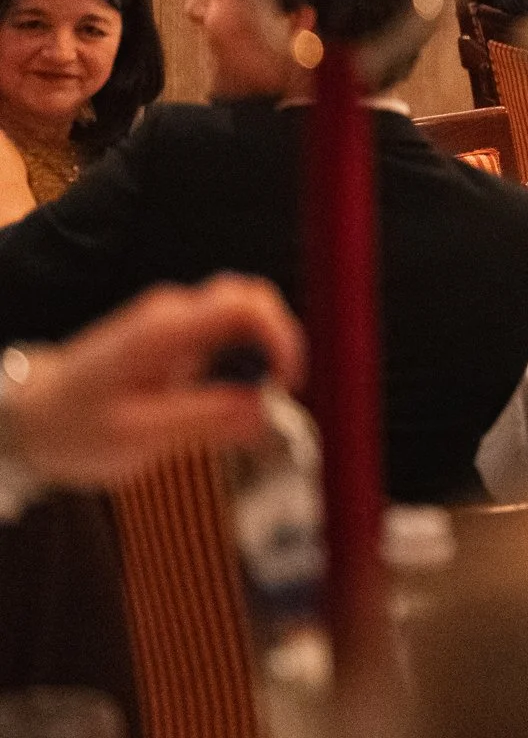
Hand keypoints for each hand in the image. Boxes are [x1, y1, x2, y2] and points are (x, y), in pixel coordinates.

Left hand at [8, 277, 303, 487]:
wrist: (31, 416)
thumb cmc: (73, 427)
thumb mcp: (136, 436)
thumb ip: (204, 421)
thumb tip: (266, 413)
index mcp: (164, 330)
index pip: (245, 305)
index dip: (281, 338)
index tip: (286, 383)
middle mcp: (174, 314)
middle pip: (253, 301)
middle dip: (280, 344)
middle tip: (278, 394)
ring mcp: (176, 322)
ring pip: (246, 319)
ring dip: (264, 355)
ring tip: (254, 404)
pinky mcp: (179, 338)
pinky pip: (230, 336)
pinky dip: (247, 362)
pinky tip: (233, 399)